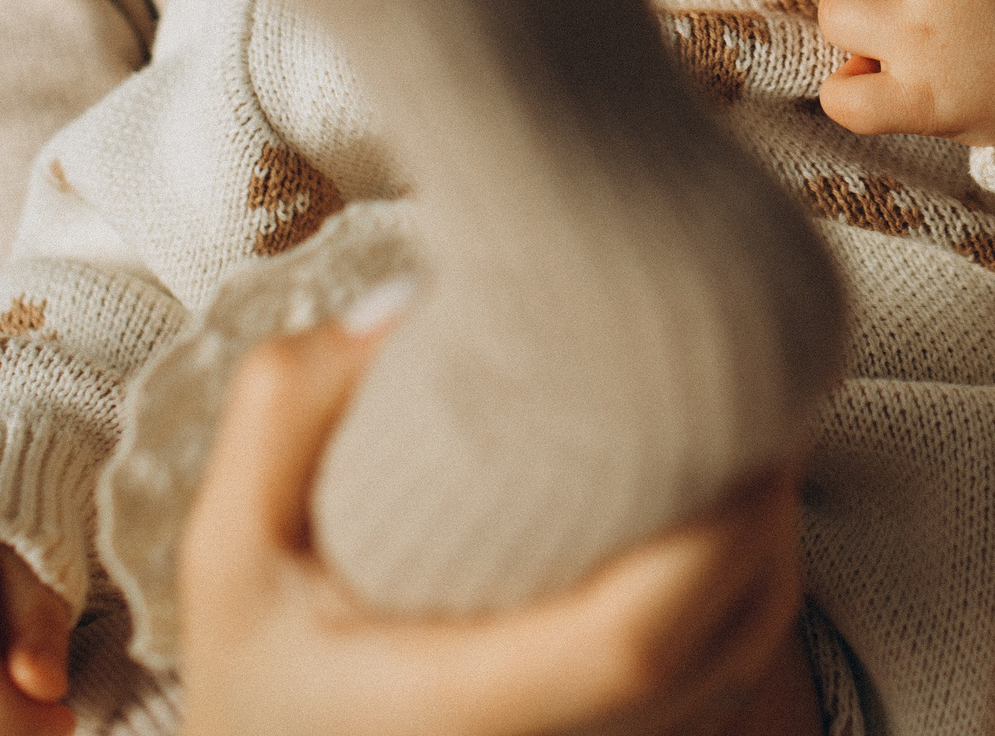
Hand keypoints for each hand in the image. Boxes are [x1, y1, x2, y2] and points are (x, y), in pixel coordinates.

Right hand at [180, 317, 808, 735]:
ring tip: (751, 430)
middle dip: (767, 514)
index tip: (745, 419)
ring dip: (767, 548)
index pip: (636, 640)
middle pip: (727, 644)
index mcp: (461, 705)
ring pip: (742, 665)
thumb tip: (411, 299)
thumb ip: (287, 419)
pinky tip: (723, 506)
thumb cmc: (260, 675)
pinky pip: (723, 679)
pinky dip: (745, 591)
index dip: (721, 534)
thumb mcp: (227, 555)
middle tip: (762, 388)